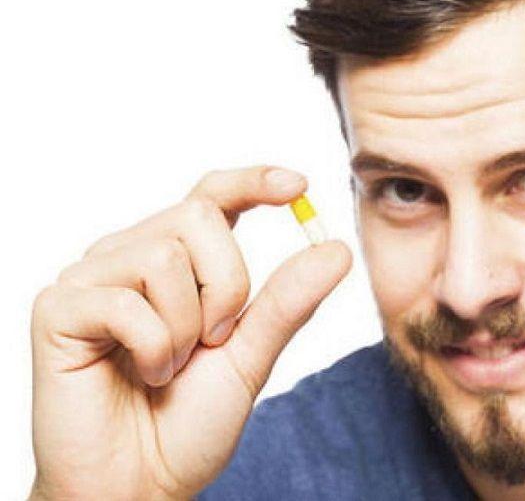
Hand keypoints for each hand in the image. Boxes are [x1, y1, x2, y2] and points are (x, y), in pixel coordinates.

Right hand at [29, 167, 351, 499]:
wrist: (141, 484)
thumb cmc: (189, 422)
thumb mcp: (251, 356)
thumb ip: (287, 301)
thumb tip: (336, 247)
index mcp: (177, 263)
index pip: (212, 197)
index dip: (252, 182)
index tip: (297, 186)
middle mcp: (131, 256)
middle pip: (199, 216)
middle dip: (227, 288)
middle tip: (210, 342)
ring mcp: (92, 279)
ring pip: (165, 256)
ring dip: (187, 327)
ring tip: (170, 365)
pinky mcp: (59, 308)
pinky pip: (126, 301)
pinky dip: (153, 347)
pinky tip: (142, 372)